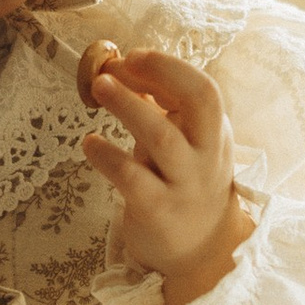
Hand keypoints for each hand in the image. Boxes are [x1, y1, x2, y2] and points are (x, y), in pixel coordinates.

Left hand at [79, 46, 254, 304]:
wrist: (200, 249)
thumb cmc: (183, 182)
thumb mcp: (183, 142)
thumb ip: (160, 106)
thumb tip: (122, 65)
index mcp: (214, 132)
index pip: (201, 88)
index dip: (167, 67)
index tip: (131, 55)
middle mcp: (207, 154)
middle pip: (199, 102)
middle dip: (159, 74)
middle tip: (115, 64)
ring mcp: (185, 183)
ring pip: (160, 137)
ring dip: (127, 106)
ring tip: (97, 88)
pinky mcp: (159, 210)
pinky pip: (131, 177)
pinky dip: (106, 155)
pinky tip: (90, 143)